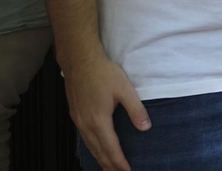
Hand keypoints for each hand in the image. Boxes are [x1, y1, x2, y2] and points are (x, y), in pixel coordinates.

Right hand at [66, 54, 147, 170]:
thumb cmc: (104, 74)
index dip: (119, 161)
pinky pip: (84, 138)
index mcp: (98, 121)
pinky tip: (97, 149)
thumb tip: (145, 127)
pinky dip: (92, 148)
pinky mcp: (76, 115)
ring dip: (100, 158)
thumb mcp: (125, 89)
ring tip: (108, 168)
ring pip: (90, 146)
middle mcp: (85, 124)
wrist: (80, 62)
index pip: (111, 148)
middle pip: (98, 151)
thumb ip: (136, 110)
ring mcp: (78, 121)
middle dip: (109, 165)